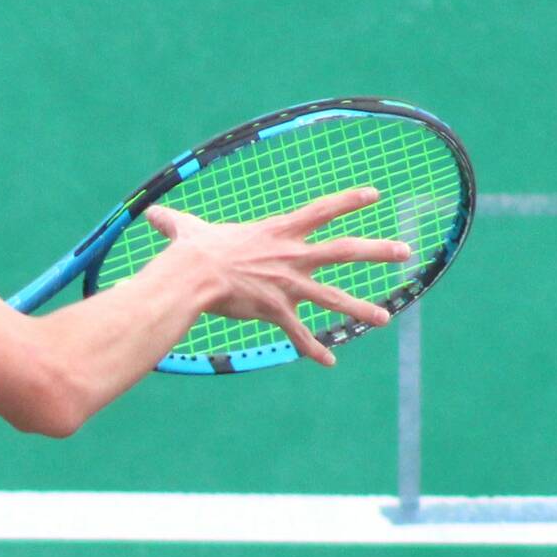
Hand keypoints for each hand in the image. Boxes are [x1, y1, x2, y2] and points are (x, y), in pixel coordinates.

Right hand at [143, 186, 412, 366]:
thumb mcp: (187, 228)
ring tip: (386, 318)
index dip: (348, 201)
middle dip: (377, 251)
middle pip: (343, 251)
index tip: (374, 195)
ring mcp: (288, 284)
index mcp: (277, 231)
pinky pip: (299, 333)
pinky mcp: (277, 310)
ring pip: (333, 297)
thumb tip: (151, 213)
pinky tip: (328, 361)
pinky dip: (312, 348)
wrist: (192, 276)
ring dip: (360, 308)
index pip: (320, 210)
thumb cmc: (191, 250)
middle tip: (405, 251)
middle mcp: (291, 255)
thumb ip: (175, 221)